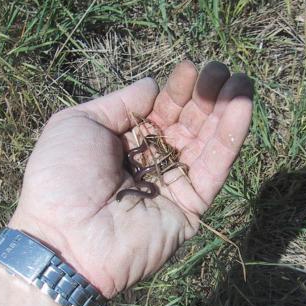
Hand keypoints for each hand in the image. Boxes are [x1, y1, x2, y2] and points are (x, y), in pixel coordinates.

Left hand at [9, 61, 252, 297]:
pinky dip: (229, 139)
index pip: (159, 110)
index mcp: (123, 142)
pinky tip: (242, 109)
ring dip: (225, 112)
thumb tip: (153, 86)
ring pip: (205, 144)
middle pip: (186, 124)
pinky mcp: (191, 207)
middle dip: (205, 97)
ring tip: (242, 82)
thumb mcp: (79, 123)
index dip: (176, 90)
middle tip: (220, 71)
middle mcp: (150, 161)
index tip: (193, 68)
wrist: (66, 237)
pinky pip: (213, 170)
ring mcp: (172, 184)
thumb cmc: (63, 177)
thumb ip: (120, 103)